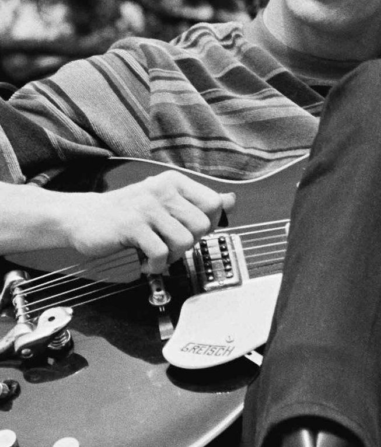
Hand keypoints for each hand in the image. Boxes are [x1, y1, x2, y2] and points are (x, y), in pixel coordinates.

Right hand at [59, 171, 235, 273]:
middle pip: (202, 225)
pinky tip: (146, 262)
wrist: (83, 217)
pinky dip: (156, 265)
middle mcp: (162, 190)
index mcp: (174, 181)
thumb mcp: (164, 201)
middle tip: (171, 246)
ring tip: (157, 254)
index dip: (209, 224)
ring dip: (172, 256)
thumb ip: (196, 202)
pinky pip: (161, 253)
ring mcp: (147, 207)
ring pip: (184, 240)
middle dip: (190, 243)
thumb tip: (230, 200)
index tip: (190, 231)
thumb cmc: (127, 213)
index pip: (214, 203)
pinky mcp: (132, 226)